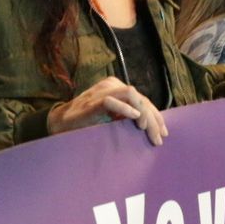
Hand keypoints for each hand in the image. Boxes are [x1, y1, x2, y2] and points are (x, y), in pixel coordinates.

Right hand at [47, 77, 168, 145]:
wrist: (61, 123)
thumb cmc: (88, 122)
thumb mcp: (112, 117)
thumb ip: (128, 116)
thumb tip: (153, 127)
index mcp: (117, 87)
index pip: (143, 99)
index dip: (156, 116)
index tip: (163, 133)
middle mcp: (111, 85)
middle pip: (140, 97)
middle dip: (153, 118)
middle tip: (158, 138)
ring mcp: (101, 92)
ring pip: (130, 94)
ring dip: (142, 112)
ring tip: (145, 128)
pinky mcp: (91, 103)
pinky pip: (110, 101)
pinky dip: (124, 109)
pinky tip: (134, 119)